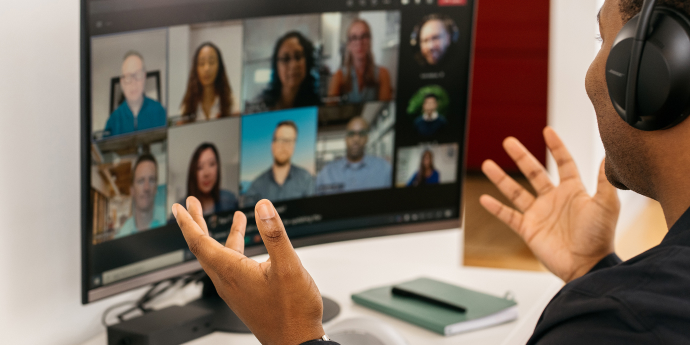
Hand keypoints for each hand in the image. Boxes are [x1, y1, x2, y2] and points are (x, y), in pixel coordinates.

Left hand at [172, 198, 324, 344]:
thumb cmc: (292, 311)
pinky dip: (236, 249)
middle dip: (196, 223)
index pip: (199, 242)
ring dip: (220, 235)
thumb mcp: (288, 266)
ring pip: (219, 257)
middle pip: (203, 248)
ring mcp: (235, 289)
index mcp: (232, 272)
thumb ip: (274, 234)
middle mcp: (227, 281)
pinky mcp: (244, 295)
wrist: (296, 342)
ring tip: (234, 217)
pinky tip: (250, 245)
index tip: (178, 207)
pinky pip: (231, 267)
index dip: (187, 222)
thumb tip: (263, 208)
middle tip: (190, 205)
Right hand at [480, 127, 619, 281]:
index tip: (547, 131)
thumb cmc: (600, 238)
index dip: (556, 147)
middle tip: (508, 141)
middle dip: (521, 156)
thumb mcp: (606, 206)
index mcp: (573, 191)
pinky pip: (509, 216)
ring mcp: (539, 214)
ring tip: (487, 164)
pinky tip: (485, 198)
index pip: (563, 163)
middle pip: (534, 172)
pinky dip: (496, 208)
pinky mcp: (529, 229)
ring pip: (516, 191)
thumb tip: (609, 157)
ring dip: (501, 178)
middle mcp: (554, 200)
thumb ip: (605, 182)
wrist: (587, 266)